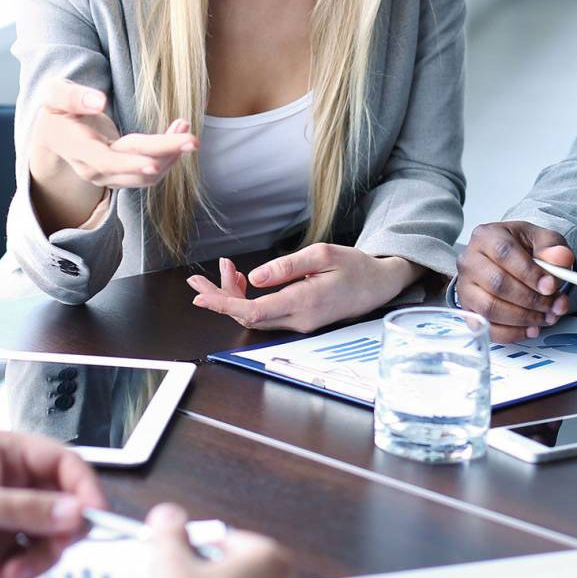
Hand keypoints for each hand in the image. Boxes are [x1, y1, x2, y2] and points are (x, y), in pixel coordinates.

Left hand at [0, 429, 108, 577]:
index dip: (84, 489)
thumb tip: (74, 513)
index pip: (65, 464)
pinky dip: (20, 573)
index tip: (94, 517)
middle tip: (46, 553)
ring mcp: (9, 516)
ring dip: (37, 561)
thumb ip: (26, 509)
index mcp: (9, 454)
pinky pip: (32, 561)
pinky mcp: (2, 546)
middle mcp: (14, 482)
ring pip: (51, 539)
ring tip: (9, 573)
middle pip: (65, 507)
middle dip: (56, 536)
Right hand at [30, 78, 196, 193]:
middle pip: (133, 169)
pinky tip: (178, 135)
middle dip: (165, 155)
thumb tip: (98, 100)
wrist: (54, 134)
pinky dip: (167, 157)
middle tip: (192, 140)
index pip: (105, 161)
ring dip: (170, 155)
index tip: (154, 162)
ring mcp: (107, 176)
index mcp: (76, 147)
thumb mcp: (55, 94)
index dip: (130, 164)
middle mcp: (92, 168)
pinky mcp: (121, 175)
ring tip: (185, 128)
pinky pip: (148, 173)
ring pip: (145, 176)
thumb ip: (73, 96)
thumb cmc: (57, 109)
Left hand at [185, 245, 418, 333]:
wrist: (380, 286)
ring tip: (222, 269)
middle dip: (220, 297)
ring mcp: (299, 323)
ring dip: (233, 296)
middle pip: (247, 315)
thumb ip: (287, 266)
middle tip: (196, 278)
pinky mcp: (300, 320)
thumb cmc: (355, 266)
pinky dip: (249, 298)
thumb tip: (255, 277)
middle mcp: (299, 319)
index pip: (254, 310)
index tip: (200, 296)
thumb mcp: (323, 254)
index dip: (223, 304)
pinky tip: (242, 279)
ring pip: (255, 315)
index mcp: (304, 302)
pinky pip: (267, 313)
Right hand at [454, 220, 576, 338]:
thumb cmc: (521, 249)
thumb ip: (553, 247)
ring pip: (490, 309)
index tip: (551, 286)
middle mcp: (470, 261)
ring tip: (546, 316)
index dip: (530, 273)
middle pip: (497, 284)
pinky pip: (486, 328)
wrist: (510, 260)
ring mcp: (465, 288)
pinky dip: (512, 333)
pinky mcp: (468, 310)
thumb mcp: (541, 239)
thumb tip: (562, 258)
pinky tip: (530, 328)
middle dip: (531, 299)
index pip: (505, 253)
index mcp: (487, 237)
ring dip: (524, 318)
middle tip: (553, 305)